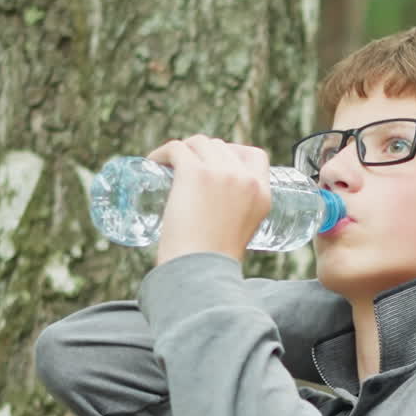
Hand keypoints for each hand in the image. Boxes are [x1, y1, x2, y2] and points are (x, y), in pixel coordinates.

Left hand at [146, 134, 270, 265]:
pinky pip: (176, 148)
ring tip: (167, 165)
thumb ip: (237, 218)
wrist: (200, 271)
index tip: (215, 163)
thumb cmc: (213, 263)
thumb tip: (215, 214)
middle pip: (221, 147)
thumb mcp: (240, 236)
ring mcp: (220, 172)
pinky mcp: (194, 172)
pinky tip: (154, 162)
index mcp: (261, 194)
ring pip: (198, 143)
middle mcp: (245, 178)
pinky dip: (162, 153)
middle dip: (202, 154)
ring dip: (183, 150)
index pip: (254, 156)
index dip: (233, 153)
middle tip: (184, 170)